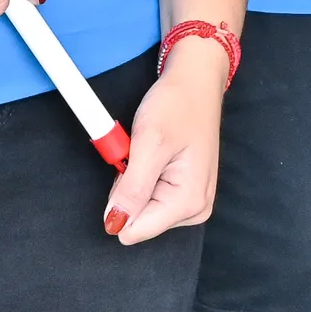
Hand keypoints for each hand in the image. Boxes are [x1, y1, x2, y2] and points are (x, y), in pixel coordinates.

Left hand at [104, 36, 227, 243]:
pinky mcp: (186, 192)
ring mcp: (193, 201)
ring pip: (141, 210)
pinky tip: (155, 155)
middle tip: (141, 155)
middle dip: (129, 188)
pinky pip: (149, 198)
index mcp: (189, 201)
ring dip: (135, 181)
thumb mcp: (148, 144)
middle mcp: (196, 208)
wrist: (196, 81)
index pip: (133, 230)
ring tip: (150, 151)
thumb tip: (114, 224)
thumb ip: (131, 190)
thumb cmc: (177, 104)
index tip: (132, 166)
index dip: (120, 198)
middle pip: (137, 221)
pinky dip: (143, 177)